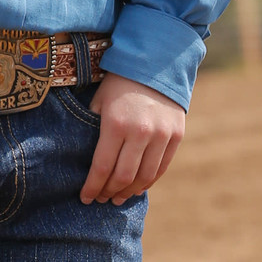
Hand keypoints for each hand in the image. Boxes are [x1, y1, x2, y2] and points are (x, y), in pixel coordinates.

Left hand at [80, 72, 184, 205]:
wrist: (155, 62)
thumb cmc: (119, 81)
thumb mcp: (100, 100)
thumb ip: (93, 127)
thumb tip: (85, 156)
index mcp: (116, 123)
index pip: (102, 167)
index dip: (92, 186)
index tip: (84, 198)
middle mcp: (140, 132)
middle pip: (123, 177)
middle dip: (109, 192)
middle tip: (101, 199)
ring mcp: (161, 135)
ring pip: (144, 177)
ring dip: (129, 192)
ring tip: (118, 197)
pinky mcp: (176, 135)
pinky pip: (161, 168)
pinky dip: (148, 181)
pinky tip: (138, 186)